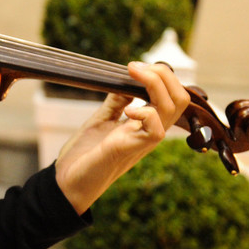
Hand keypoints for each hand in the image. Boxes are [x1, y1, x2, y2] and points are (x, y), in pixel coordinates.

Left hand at [53, 61, 190, 214]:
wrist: (68, 182)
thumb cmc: (85, 153)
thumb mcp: (102, 120)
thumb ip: (116, 102)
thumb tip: (127, 81)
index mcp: (145, 124)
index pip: (172, 97)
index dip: (162, 76)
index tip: (136, 66)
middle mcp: (149, 131)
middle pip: (180, 99)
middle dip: (164, 74)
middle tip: (136, 66)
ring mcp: (142, 141)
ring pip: (173, 109)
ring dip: (155, 83)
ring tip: (133, 72)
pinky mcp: (130, 149)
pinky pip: (157, 131)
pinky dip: (145, 113)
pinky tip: (128, 109)